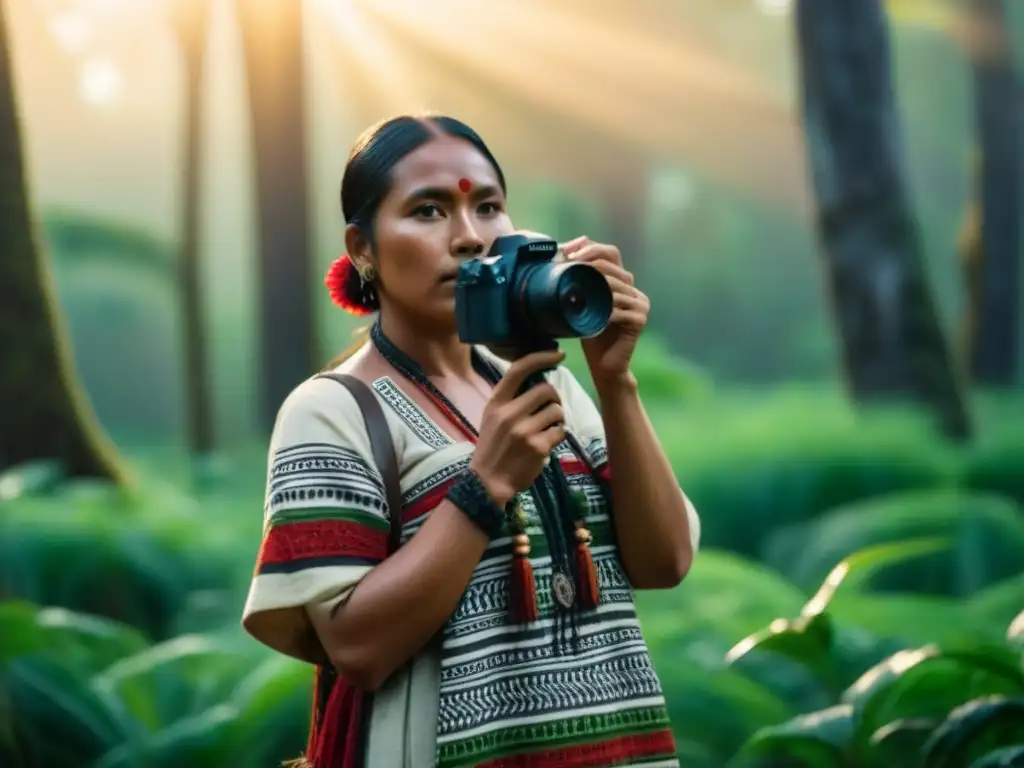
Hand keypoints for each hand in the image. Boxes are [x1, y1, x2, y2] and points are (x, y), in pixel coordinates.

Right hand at [469, 349, 566, 506]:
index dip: (541, 357)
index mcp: (496, 403)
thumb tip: (539, 381)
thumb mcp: (492, 418)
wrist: (488, 482)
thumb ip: (510, 400)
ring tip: (548, 427)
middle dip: (555, 397)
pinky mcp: (538, 447)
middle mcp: (508, 413)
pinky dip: (558, 435)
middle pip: (546, 389)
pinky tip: (548, 442)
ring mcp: (523, 431)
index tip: (559, 354)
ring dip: (557, 418)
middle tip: (552, 407)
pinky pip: (560, 431)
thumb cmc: (492, 448)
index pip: (518, 369)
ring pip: (556, 410)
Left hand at [562, 236, 648, 384]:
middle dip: (587, 264)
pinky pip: (620, 310)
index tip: (567, 253)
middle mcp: (634, 289)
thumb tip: (561, 252)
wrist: (604, 365)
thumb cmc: (589, 333)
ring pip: (614, 287)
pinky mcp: (640, 320)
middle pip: (612, 266)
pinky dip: (603, 312)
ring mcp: (640, 304)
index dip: (590, 248)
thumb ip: (577, 280)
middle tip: (565, 268)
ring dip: (592, 287)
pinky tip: (589, 314)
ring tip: (573, 290)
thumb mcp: (580, 302)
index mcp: (622, 281)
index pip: (609, 253)